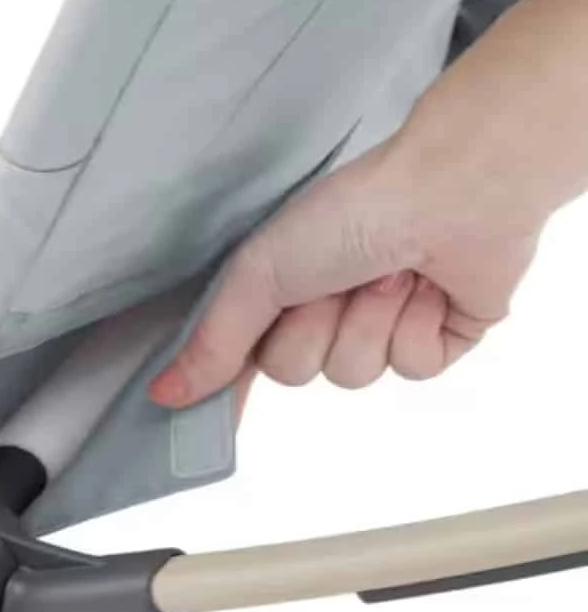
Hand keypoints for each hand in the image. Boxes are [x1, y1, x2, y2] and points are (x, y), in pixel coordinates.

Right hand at [149, 135, 542, 410]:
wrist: (448, 191)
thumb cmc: (348, 215)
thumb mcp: (259, 274)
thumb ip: (213, 342)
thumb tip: (164, 393)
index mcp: (281, 291)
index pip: (239, 358)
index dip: (223, 387)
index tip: (192, 420)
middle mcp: (327, 312)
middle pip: (294, 372)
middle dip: (313, 329)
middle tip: (333, 282)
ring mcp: (381, 328)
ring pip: (354, 375)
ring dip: (367, 323)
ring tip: (387, 274)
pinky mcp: (436, 341)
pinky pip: (410, 369)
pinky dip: (414, 328)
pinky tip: (426, 288)